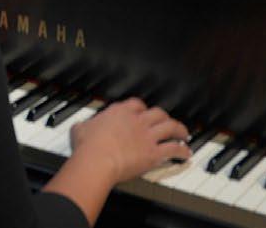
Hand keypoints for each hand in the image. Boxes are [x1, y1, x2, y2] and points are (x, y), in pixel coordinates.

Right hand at [67, 99, 192, 184]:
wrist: (97, 159)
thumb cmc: (88, 146)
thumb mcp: (81, 128)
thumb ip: (84, 125)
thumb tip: (80, 126)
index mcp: (120, 112)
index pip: (137, 104)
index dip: (143, 108)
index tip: (144, 112)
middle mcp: (137, 120)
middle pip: (158, 113)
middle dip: (165, 117)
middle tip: (168, 121)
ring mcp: (147, 136)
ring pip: (171, 127)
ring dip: (180, 129)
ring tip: (184, 134)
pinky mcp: (153, 152)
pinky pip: (173, 148)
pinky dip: (182, 150)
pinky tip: (186, 153)